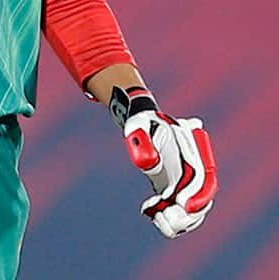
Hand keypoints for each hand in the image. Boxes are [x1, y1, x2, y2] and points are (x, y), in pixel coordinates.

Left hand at [114, 87, 217, 238]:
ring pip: (193, 212)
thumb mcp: (140, 126)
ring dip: (180, 222)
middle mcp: (194, 169)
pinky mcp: (176, 191)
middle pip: (203, 200)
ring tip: (157, 218)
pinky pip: (179, 212)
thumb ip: (144, 141)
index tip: (183, 203)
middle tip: (167, 218)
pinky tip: (149, 210)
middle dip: (188, 215)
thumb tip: (151, 163)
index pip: (206, 178)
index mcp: (193, 151)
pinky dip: (169, 219)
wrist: (142, 124)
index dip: (199, 194)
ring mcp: (187, 182)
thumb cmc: (142, 123)